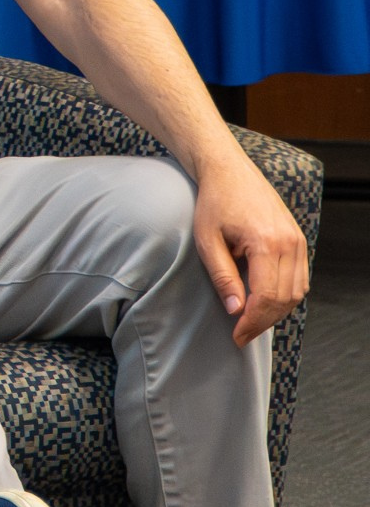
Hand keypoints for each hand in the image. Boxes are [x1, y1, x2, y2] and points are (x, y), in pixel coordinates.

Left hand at [191, 154, 308, 346]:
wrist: (229, 171)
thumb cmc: (213, 203)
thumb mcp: (207, 241)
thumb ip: (222, 276)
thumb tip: (235, 311)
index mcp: (266, 243)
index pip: (266, 297)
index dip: (251, 322)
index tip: (236, 335)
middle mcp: (289, 243)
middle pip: (284, 298)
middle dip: (263, 322)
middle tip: (241, 335)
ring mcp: (297, 240)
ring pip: (297, 291)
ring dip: (276, 312)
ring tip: (251, 322)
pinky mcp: (297, 239)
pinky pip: (300, 278)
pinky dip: (285, 296)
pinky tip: (264, 303)